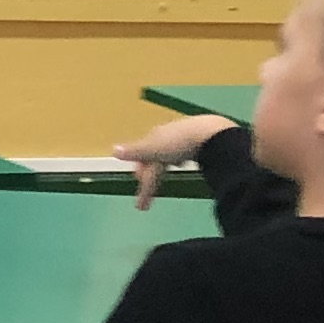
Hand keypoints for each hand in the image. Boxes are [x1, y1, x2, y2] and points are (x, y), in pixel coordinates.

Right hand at [111, 112, 229, 204]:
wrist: (210, 133)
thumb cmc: (179, 144)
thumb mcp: (154, 150)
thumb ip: (134, 151)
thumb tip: (113, 150)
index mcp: (154, 136)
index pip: (140, 156)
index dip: (140, 173)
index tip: (141, 189)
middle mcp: (165, 134)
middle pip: (153, 155)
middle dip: (150, 171)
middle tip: (150, 188)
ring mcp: (182, 135)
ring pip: (167, 152)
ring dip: (163, 164)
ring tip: (165, 174)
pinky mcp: (197, 138)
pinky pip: (182, 150)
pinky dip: (179, 158)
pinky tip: (183, 162)